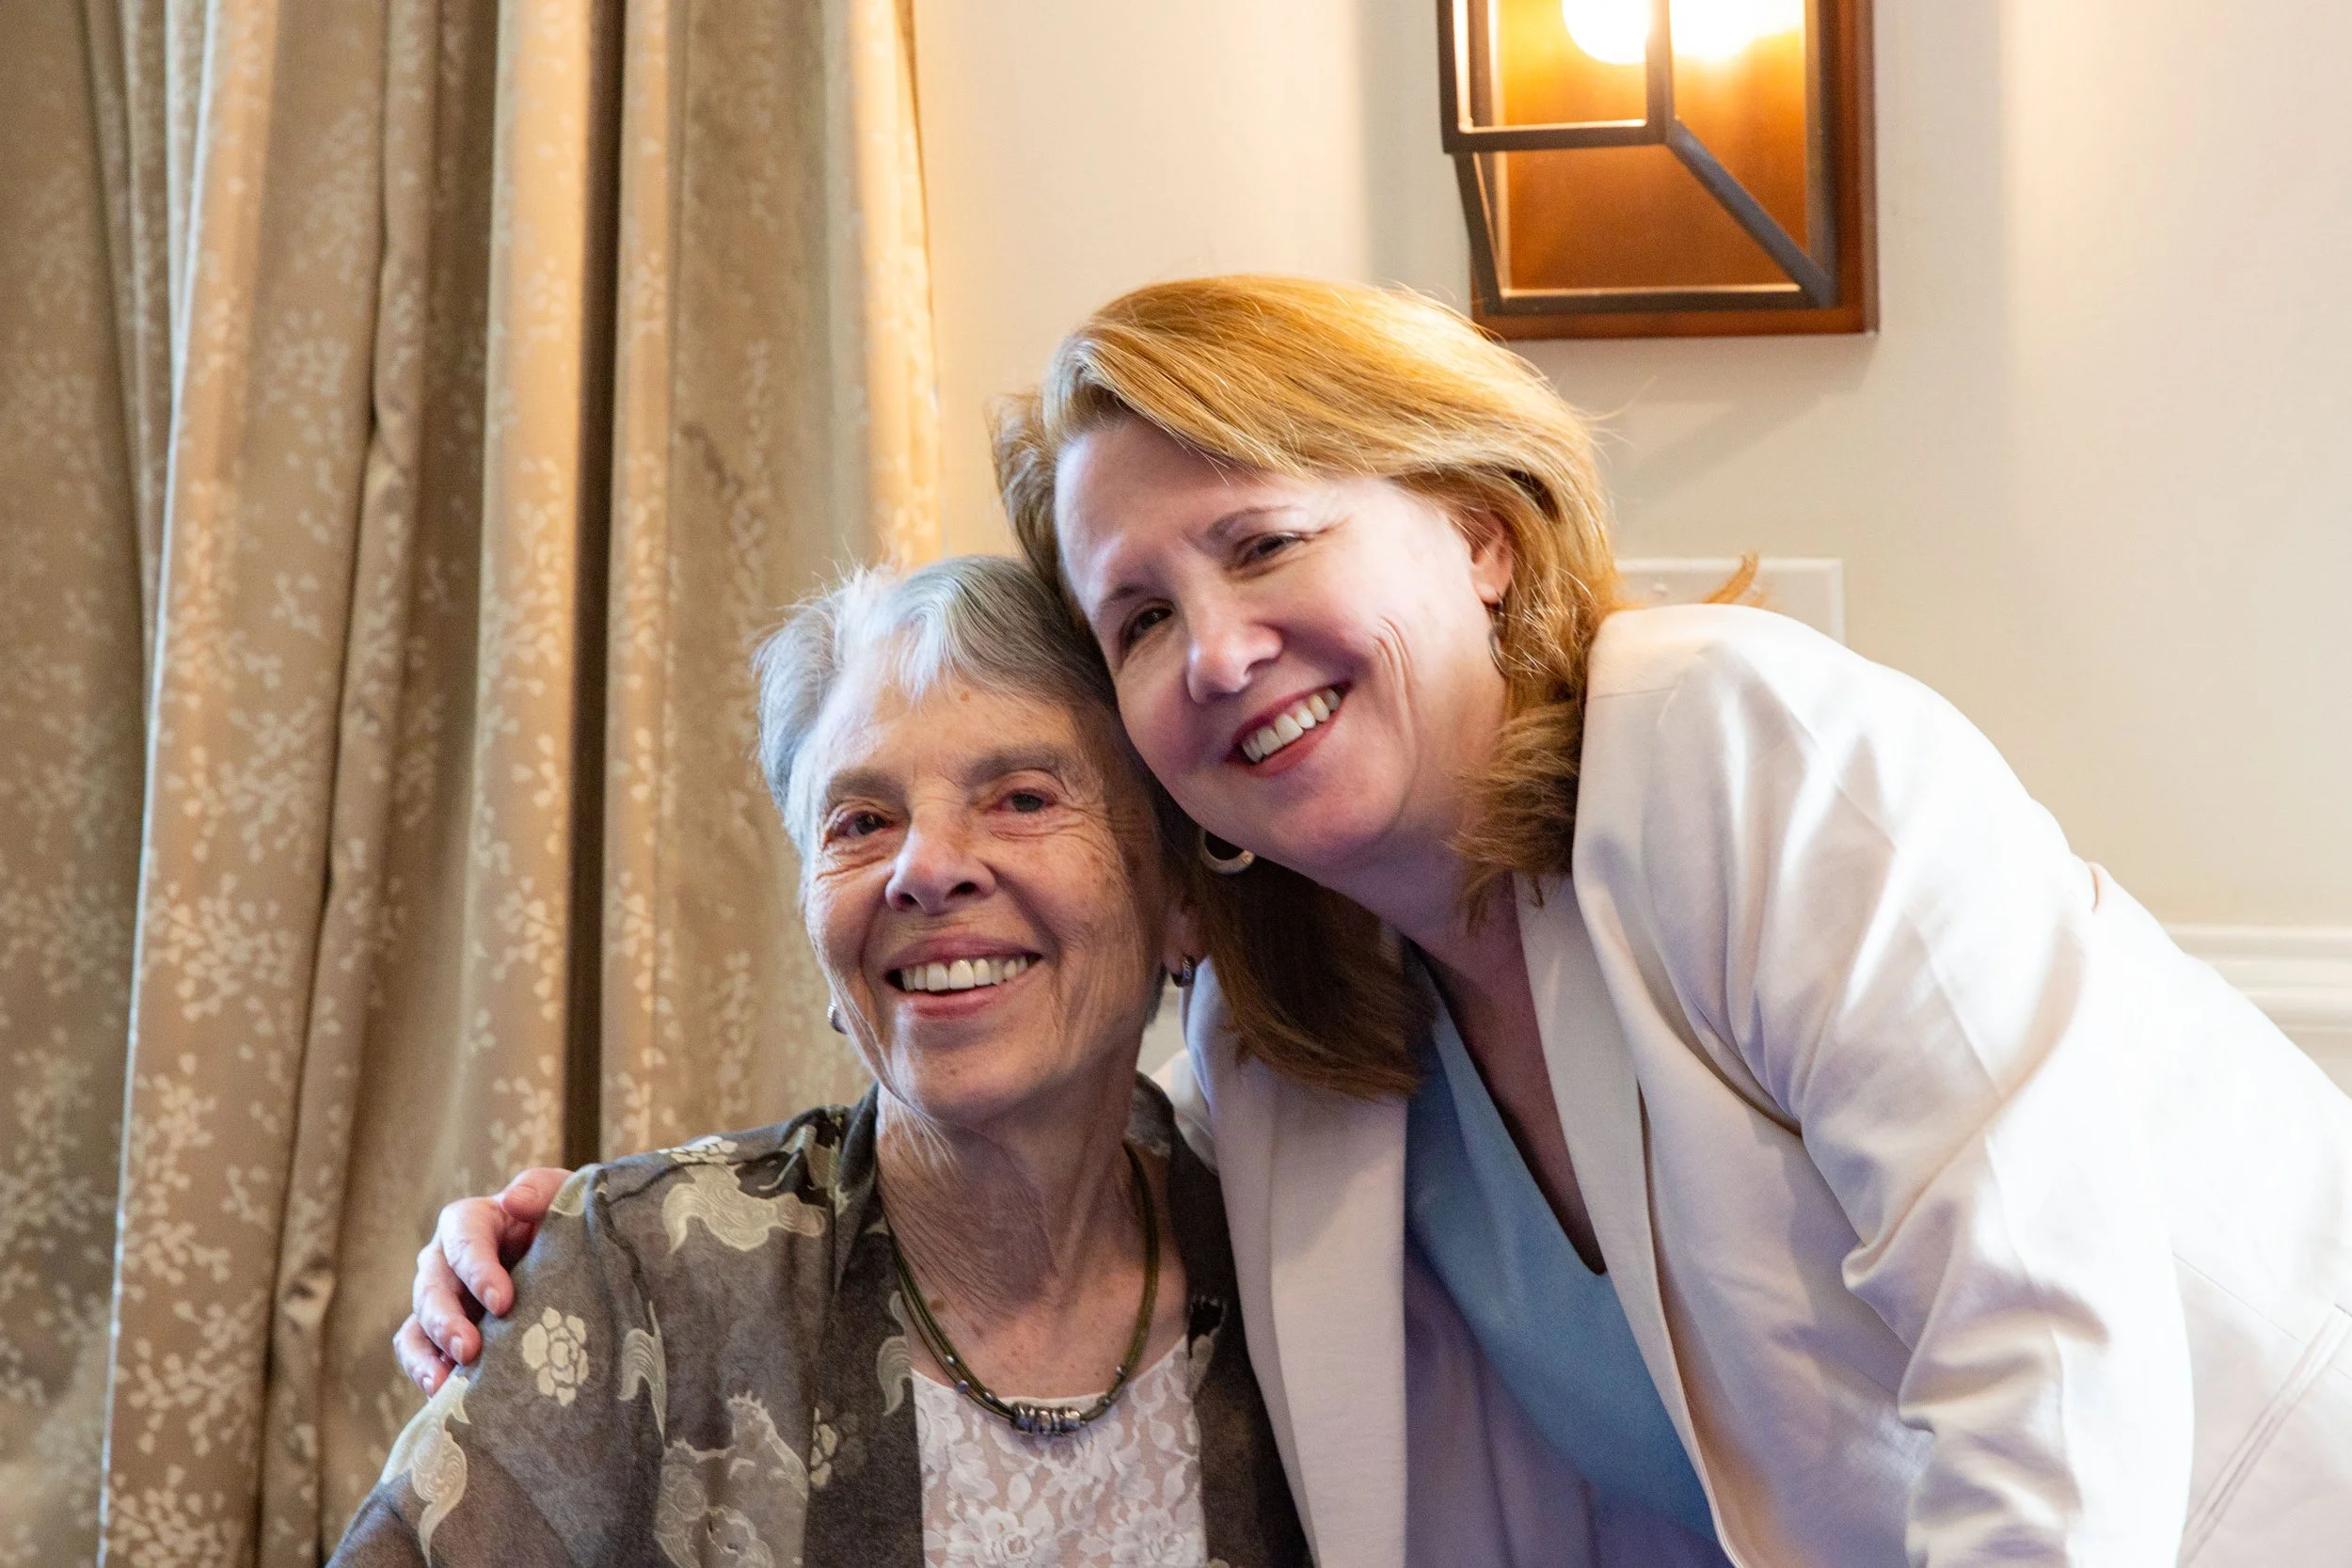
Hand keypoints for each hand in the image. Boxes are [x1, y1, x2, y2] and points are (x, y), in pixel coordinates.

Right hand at [393, 1166, 570, 1393]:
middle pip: (432, 1285)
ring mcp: (440, 1298)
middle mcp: (446, 1258)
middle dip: (447, 1320)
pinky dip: (424, 1372)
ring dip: (428, 1354)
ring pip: (417, 1323)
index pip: (464, 1238)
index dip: (478, 1269)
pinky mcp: (441, 1333)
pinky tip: (441, 1396)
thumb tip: (513, 1200)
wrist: (573, 1261)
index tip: (503, 1302)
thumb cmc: (565, 1224)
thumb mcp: (564, 1196)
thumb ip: (542, 1189)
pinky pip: (417, 1352)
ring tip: (444, 1385)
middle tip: (470, 1350)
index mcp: (473, 1220)